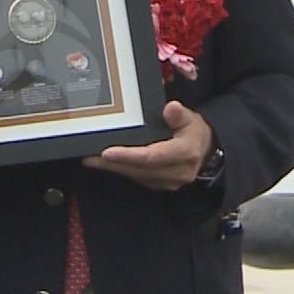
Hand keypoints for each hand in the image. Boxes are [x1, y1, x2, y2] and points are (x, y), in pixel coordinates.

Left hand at [84, 101, 213, 190]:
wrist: (204, 150)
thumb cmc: (193, 131)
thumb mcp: (190, 118)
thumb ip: (179, 114)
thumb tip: (172, 108)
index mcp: (185, 153)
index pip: (153, 156)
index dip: (129, 155)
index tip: (107, 152)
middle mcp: (178, 171)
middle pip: (140, 169)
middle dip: (112, 164)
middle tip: (89, 156)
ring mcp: (169, 181)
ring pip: (136, 175)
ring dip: (113, 168)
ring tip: (90, 159)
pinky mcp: (160, 185)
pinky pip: (138, 178)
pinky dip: (121, 170)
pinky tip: (105, 164)